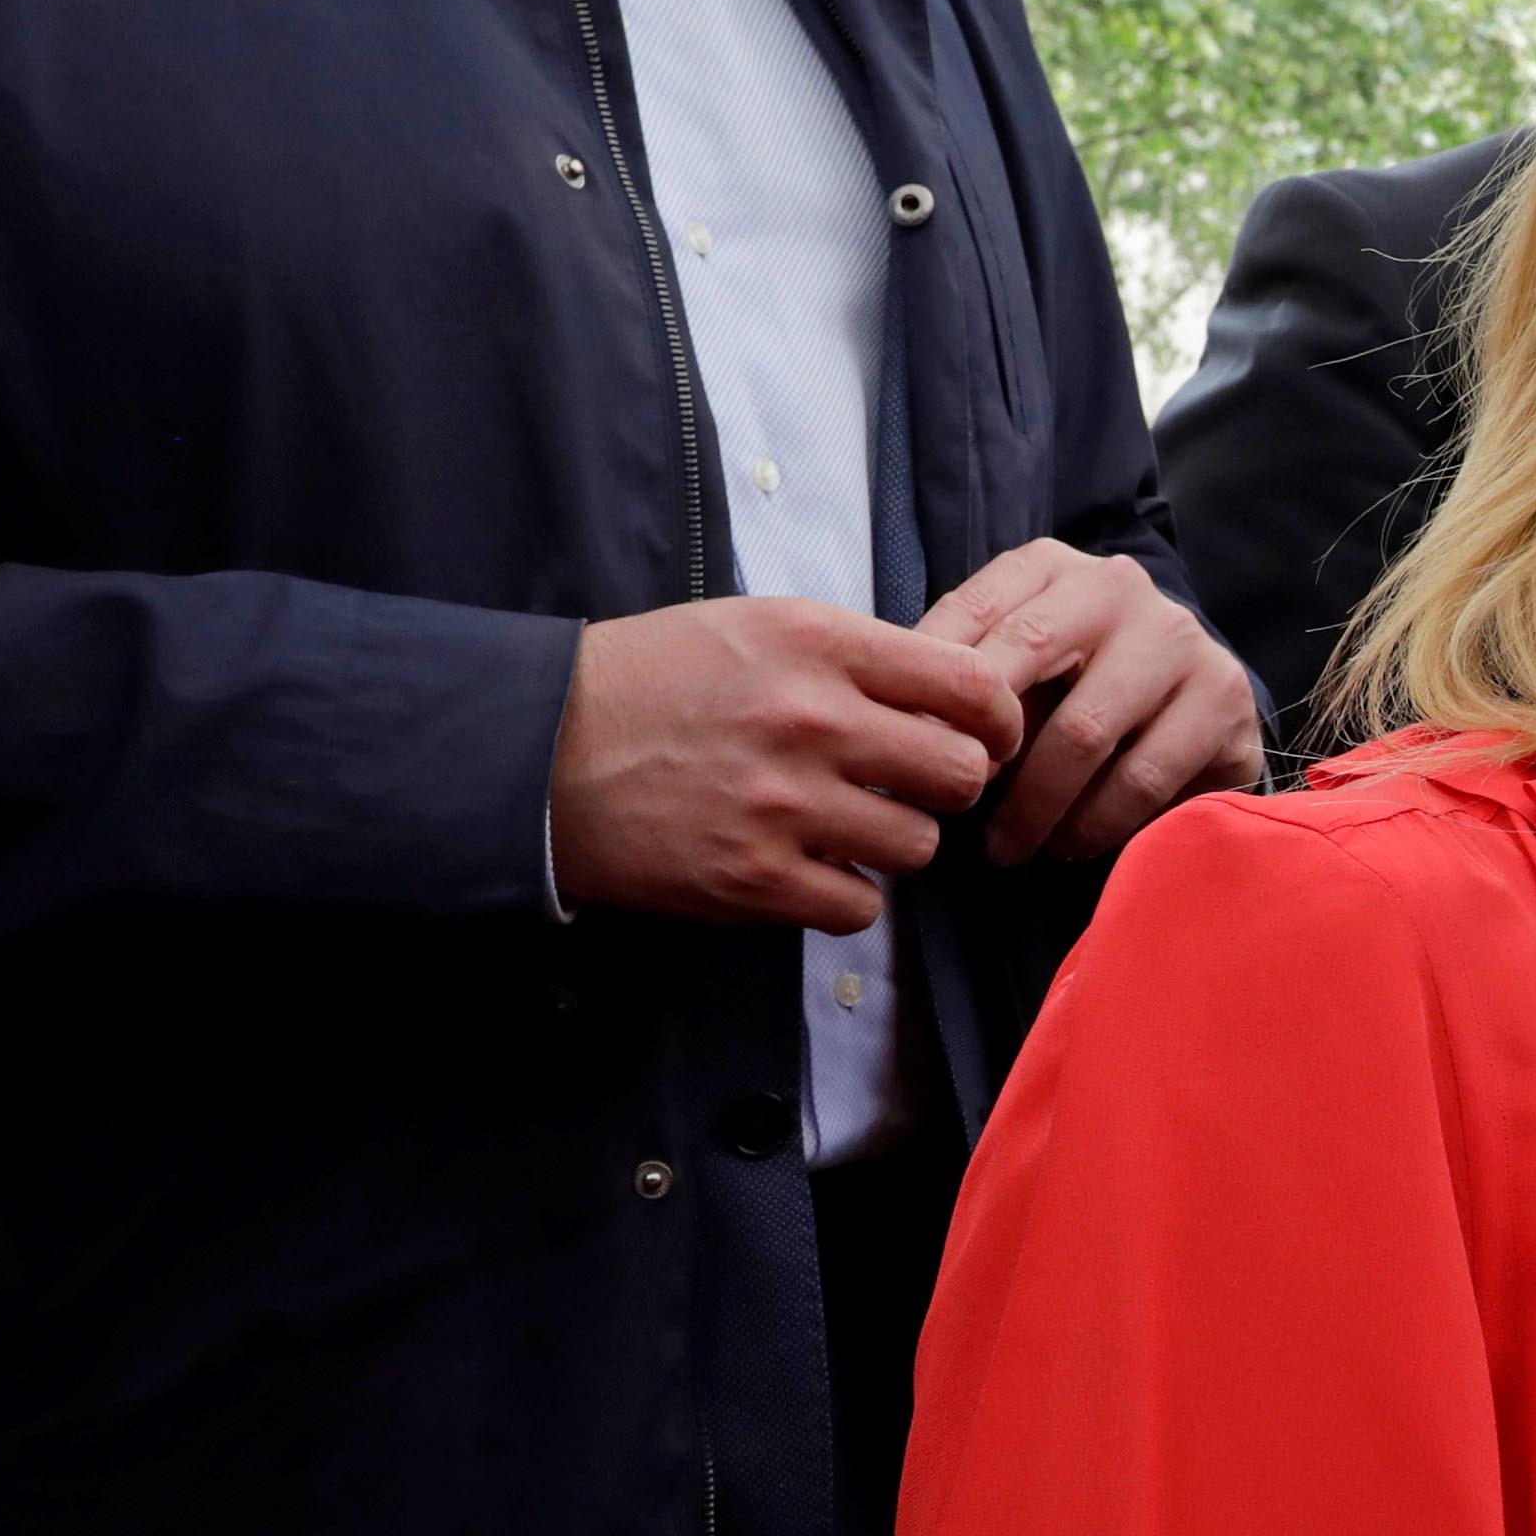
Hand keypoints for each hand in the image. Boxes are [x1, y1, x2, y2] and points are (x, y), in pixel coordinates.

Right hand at [548, 597, 1024, 931]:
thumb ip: (855, 658)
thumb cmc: (653, 681)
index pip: (970, 686)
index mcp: (817, 644)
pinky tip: (811, 867)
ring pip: (919, 846)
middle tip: (911, 789)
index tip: (987, 737)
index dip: (997, 720)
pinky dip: (845, 895)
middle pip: (961, 774)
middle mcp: (811, 719)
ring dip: (894, 844)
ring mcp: (784, 804)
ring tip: (848, 826)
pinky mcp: (754, 878)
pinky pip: (861, 907)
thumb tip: (951, 697)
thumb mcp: (756, 628)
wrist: (538, 747)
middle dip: (948, 786)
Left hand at [916, 540, 1267, 862]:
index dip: (937, 687)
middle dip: (983, 746)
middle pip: (1029, 655)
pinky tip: (1072, 845)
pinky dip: (1096, 825)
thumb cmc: (1074, 694)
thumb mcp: (1013, 673)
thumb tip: (898, 728)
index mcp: (1052, 566)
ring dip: (1036, 806)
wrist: (1192, 711)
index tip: (913, 750)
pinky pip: (1143, 777)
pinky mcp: (1225, 698)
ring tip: (1010, 847)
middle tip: (955, 807)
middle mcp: (1120, 586)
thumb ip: (961, 684)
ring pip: (1085, 730)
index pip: (974, 612)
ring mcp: (1182, 638)